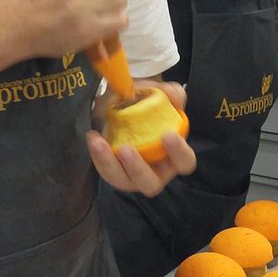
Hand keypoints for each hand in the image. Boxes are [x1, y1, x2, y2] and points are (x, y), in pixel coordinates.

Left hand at [86, 79, 196, 196]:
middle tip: (128, 149)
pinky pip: (106, 171)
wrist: (124, 107)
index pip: (184, 161)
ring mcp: (132, 176)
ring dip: (110, 164)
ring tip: (100, 144)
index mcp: (174, 156)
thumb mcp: (159, 94)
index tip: (168, 135)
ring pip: (122, 181)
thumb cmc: (149, 107)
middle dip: (138, 169)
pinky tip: (93, 136)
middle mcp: (156, 171)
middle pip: (151, 184)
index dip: (179, 152)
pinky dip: (98, 155)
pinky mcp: (114, 172)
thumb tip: (171, 93)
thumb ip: (170, 92)